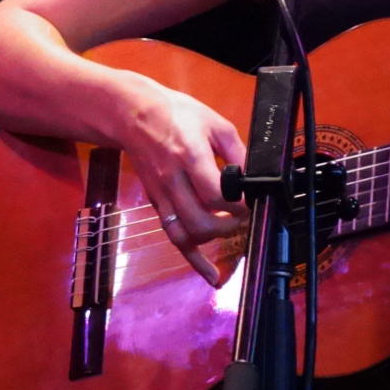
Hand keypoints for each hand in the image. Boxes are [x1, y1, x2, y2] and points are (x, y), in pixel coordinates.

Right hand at [119, 78, 247, 285]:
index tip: (251, 200)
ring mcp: (163, 195)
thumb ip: (237, 152)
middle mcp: (173, 180)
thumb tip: (256, 177)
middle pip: (201, 221)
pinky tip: (211, 275)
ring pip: (186, 234)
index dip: (239, 205)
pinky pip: (174, 237)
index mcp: (189, 156)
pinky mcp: (157, 203)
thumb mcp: (215, 123)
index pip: (216, 194)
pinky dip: (193, 260)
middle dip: (230, 226)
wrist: (133, 115)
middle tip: (243, 215)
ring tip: (230, 230)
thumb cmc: (176, 114)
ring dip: (213, 240)